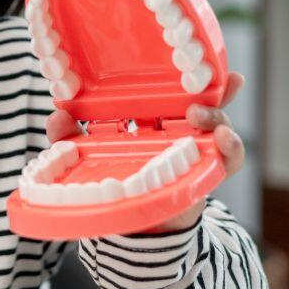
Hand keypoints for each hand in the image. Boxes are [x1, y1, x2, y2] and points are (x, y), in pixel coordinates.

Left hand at [44, 72, 246, 232]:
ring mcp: (196, 151)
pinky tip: (223, 141)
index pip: (171, 90)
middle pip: (203, 101)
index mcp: (153, 119)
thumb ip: (70, 138)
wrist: (138, 228)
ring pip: (218, 125)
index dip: (185, 72)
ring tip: (199, 115)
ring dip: (215, 116)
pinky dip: (231, 149)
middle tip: (207, 86)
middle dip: (214, 88)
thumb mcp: (88, 156)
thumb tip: (57, 116)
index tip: (196, 60)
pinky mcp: (206, 174)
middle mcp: (179, 131)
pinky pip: (228, 160)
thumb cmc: (116, 182)